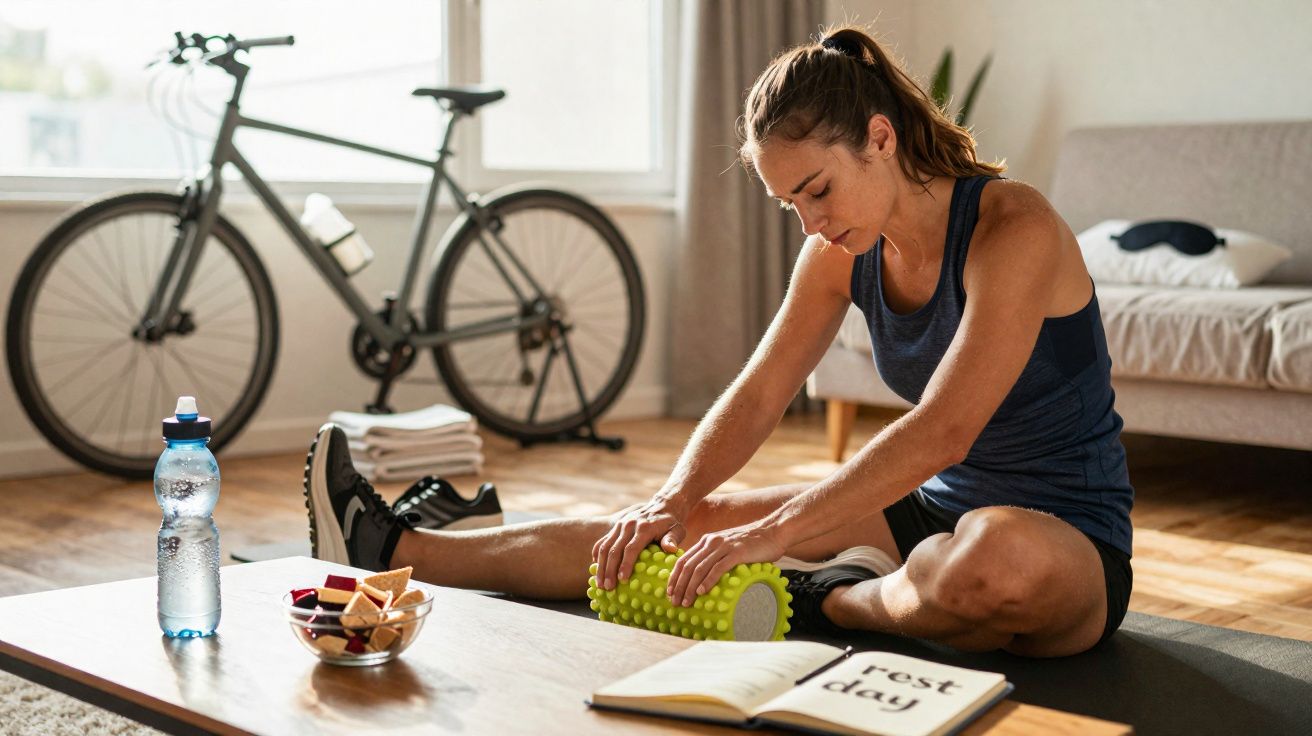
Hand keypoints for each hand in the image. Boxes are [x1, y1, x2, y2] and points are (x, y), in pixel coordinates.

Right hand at [592, 498, 688, 590]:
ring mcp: (619, 525)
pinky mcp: (614, 526)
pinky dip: (597, 555)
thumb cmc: (671, 523)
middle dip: (609, 570)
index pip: (631, 548)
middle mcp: (629, 525)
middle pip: (614, 549)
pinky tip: (596, 567)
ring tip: (600, 583)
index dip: (626, 564)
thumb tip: (671, 549)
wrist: (662, 505)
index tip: (622, 579)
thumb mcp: (676, 530)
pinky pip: (602, 541)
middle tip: (608, 588)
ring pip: (605, 546)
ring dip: (601, 566)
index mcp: (644, 527)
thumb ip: (672, 539)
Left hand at [666, 523, 784, 606]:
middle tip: (675, 602)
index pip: (683, 560)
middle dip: (679, 586)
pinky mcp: (736, 553)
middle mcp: (711, 542)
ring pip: (699, 569)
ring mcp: (724, 547)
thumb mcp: (728, 547)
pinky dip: (708, 581)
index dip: (674, 577)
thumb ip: (717, 558)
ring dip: (690, 587)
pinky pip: (717, 568)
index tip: (670, 592)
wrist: (774, 531)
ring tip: (686, 602)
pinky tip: (703, 592)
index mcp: (707, 541)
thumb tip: (707, 580)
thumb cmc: (753, 544)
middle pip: (688, 566)